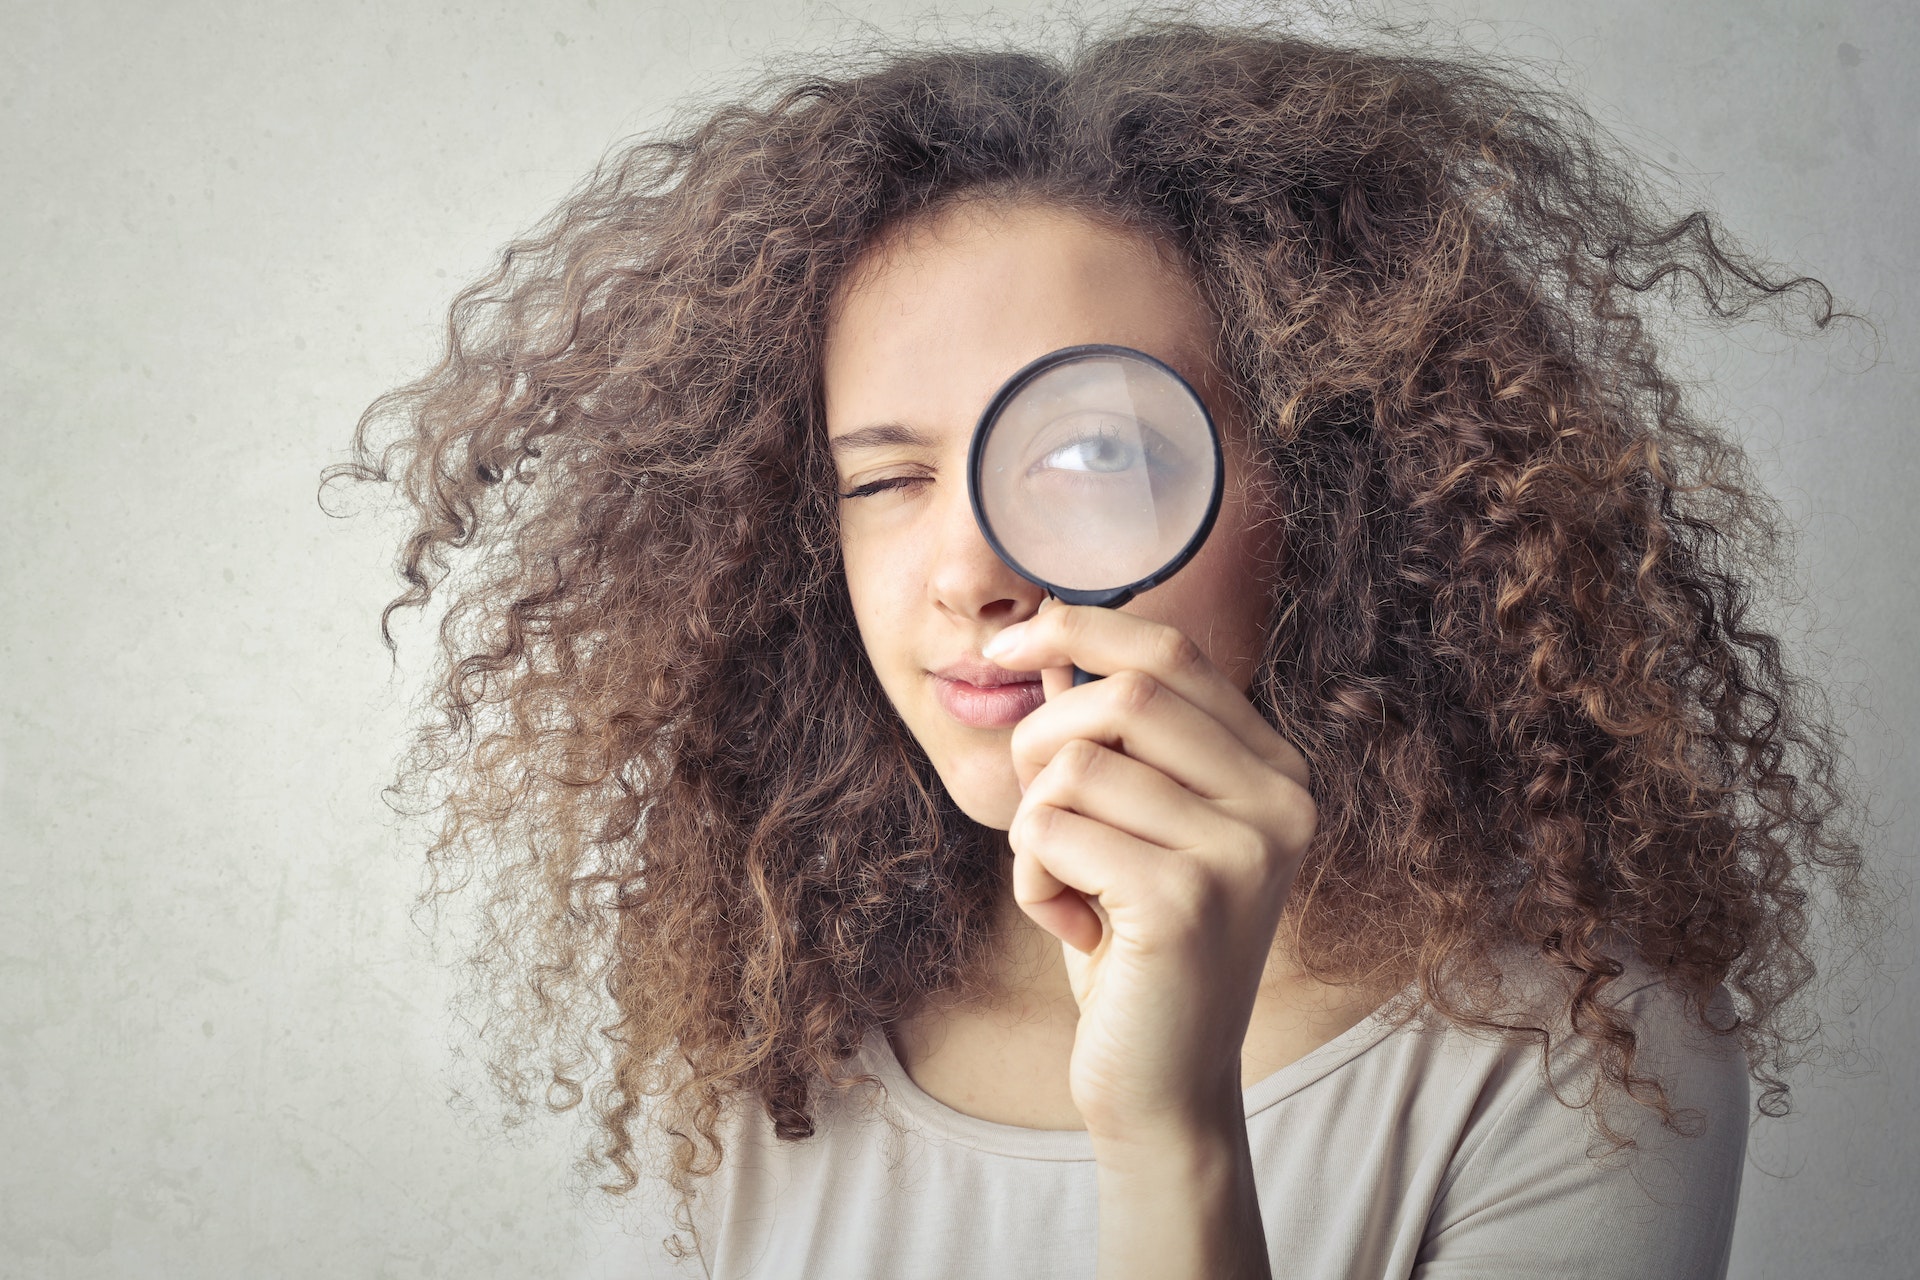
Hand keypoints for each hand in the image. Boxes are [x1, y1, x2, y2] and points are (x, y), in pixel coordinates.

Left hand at [982, 602, 1316, 1139]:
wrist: (1164, 1081)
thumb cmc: (1138, 946)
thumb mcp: (1130, 827)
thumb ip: (1105, 736)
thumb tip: (1048, 639)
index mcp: (1276, 770)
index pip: (1171, 654)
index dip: (1077, 629)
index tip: (1005, 648)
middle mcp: (1278, 802)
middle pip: (1121, 697)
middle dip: (1040, 742)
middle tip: (1036, 814)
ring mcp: (1240, 852)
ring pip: (1072, 766)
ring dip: (1033, 829)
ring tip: (1068, 890)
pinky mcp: (1184, 901)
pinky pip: (1050, 832)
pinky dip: (1031, 879)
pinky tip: (1073, 929)